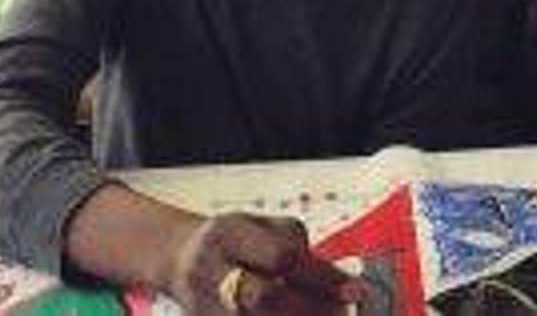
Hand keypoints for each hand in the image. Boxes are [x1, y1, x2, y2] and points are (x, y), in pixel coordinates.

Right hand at [166, 212, 361, 314]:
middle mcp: (210, 270)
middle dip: (311, 309)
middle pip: (265, 299)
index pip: (281, 257)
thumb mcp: (265, 228)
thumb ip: (301, 253)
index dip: (322, 277)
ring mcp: (202, 306)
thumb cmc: (238, 242)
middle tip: (343, 313)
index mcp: (229, 234)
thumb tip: (347, 287)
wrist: (181, 258)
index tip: (355, 291)